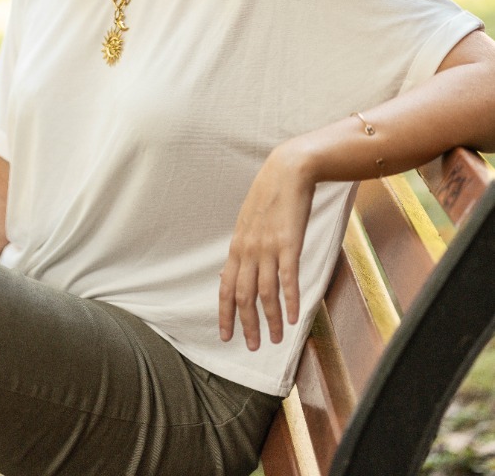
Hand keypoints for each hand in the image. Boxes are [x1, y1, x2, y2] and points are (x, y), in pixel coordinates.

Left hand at [219, 142, 314, 350]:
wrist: (287, 171)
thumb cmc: (269, 195)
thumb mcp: (247, 222)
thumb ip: (243, 247)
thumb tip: (232, 270)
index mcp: (237, 246)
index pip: (225, 288)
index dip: (225, 314)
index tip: (226, 336)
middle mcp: (249, 250)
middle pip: (242, 296)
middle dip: (246, 325)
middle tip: (250, 347)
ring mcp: (268, 248)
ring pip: (265, 293)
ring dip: (269, 320)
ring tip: (276, 339)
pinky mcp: (289, 243)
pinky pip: (287, 278)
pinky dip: (290, 301)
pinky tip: (293, 317)